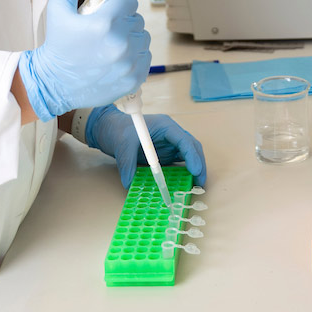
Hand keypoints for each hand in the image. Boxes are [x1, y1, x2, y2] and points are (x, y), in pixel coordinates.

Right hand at [17, 0, 150, 120]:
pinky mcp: (134, 79)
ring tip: (110, 45)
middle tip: (104, 31)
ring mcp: (129, 63)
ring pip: (143, 38)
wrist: (55, 84)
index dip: (116, 6)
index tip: (105, 14)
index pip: (128, 2)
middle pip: (136, 19)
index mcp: (104, 23)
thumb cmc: (58, 44)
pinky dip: (135, 57)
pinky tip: (116, 59)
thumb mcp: (57, 8)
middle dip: (123, 22)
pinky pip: (145, 57)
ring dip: (131, 39)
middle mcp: (120, 43)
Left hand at [86, 105, 207, 188]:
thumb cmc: (119, 130)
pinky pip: (178, 164)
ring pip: (188, 156)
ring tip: (196, 185)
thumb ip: (127, 164)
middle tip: (200, 182)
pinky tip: (184, 184)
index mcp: (165, 127)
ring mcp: (169, 145)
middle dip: (198, 164)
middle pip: (192, 148)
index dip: (192, 155)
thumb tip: (130, 184)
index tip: (195, 171)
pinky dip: (183, 174)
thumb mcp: (122, 145)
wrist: (111, 129)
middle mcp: (171, 135)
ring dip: (194, 169)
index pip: (184, 140)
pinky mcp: (165, 154)